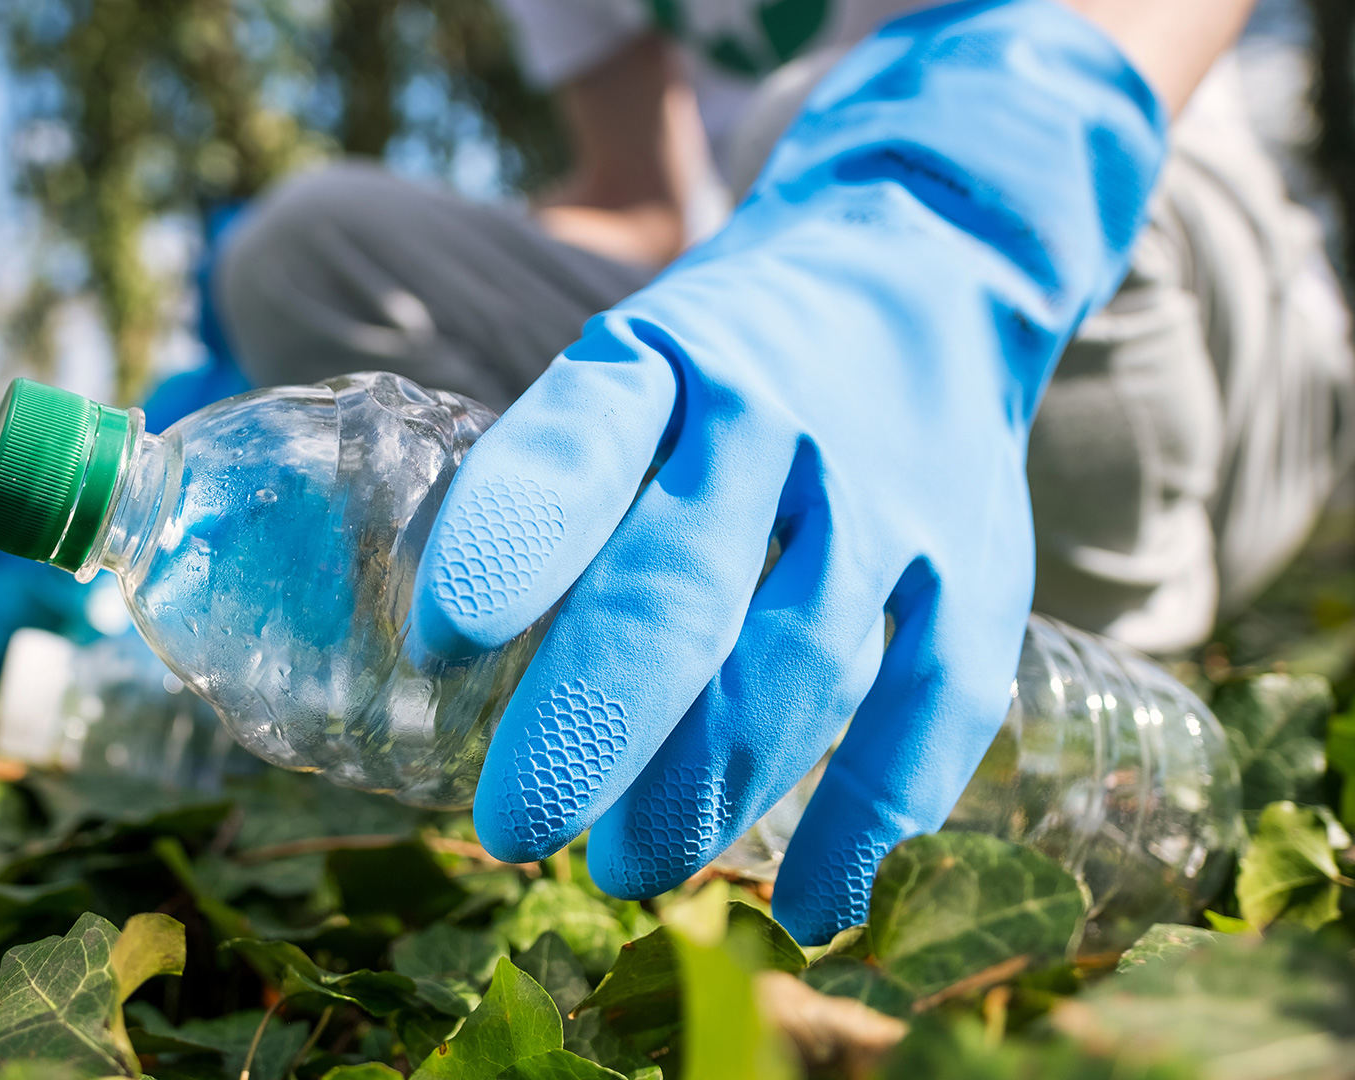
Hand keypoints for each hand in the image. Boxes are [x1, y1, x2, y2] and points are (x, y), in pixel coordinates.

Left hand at [410, 0, 1166, 943]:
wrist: (929, 259)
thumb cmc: (729, 356)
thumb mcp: (632, 365)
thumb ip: (557, 489)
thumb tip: (441, 665)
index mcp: (666, 358)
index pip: (579, 442)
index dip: (508, 544)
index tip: (437, 645)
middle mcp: (780, 419)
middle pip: (679, 587)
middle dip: (588, 724)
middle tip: (510, 827)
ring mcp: (891, 496)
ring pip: (799, 664)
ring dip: (705, 790)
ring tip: (624, 869)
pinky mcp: (979, 566)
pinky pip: (933, 708)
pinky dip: (869, 822)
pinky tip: (807, 912)